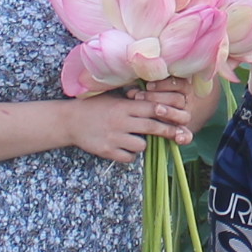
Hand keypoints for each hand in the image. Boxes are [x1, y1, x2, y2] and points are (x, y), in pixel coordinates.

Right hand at [59, 81, 192, 164]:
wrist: (69, 121)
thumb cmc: (94, 106)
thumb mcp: (113, 97)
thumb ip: (132, 98)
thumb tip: (156, 94)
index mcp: (124, 106)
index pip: (153, 108)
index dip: (170, 112)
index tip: (182, 116)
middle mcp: (121, 121)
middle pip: (153, 127)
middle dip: (169, 131)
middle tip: (180, 135)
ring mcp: (114, 137)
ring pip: (141, 145)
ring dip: (143, 144)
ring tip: (135, 139)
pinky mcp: (107, 151)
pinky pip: (128, 158)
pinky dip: (130, 155)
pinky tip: (123, 148)